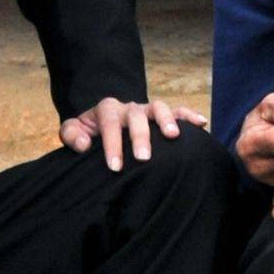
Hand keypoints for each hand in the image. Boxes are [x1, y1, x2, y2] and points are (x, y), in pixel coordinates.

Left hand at [60, 95, 196, 170]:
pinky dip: (188, 115)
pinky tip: (201, 123)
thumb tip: (86, 145)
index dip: (112, 144)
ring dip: (166, 120)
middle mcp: (129, 107)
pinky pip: (177, 110)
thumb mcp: (74, 131)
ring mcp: (147, 110)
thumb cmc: (89, 133)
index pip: (110, 123)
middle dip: (140, 136)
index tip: (115, 167)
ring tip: (173, 136)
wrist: (102, 123)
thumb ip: (72, 135)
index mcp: (107, 109)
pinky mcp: (162, 115)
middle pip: (136, 116)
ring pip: (159, 108)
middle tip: (143, 158)